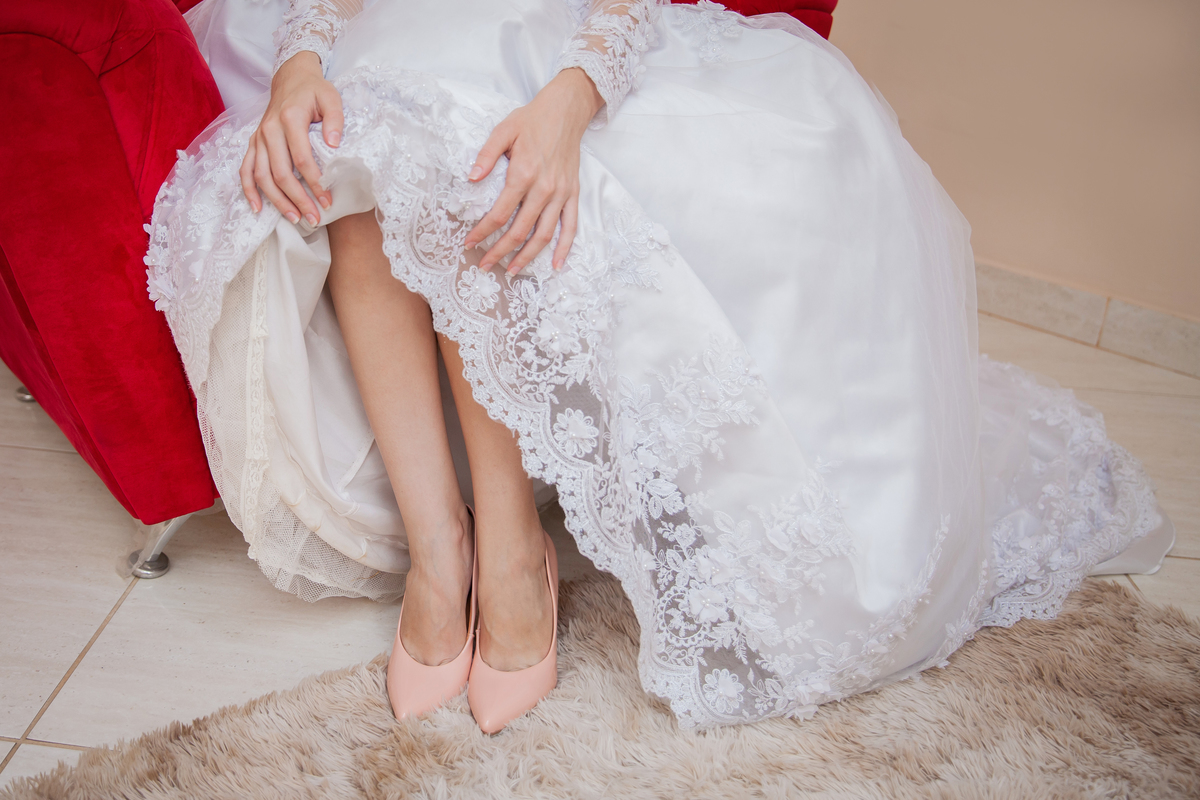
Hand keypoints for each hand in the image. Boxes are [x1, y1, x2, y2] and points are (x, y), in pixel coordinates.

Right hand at [239, 52, 343, 225]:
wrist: (291, 79)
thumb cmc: (314, 91)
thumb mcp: (331, 98)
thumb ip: (335, 120)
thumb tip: (335, 145)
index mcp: (290, 118)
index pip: (302, 159)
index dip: (314, 183)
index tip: (327, 201)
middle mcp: (269, 130)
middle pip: (281, 172)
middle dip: (298, 199)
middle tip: (314, 218)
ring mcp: (258, 137)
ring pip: (262, 175)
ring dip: (277, 200)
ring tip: (295, 219)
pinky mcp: (253, 143)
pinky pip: (245, 169)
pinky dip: (248, 189)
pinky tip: (257, 208)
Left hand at [463, 68, 603, 274]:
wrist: (567, 110)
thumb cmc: (533, 119)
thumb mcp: (504, 130)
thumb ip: (486, 155)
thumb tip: (471, 178)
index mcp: (523, 174)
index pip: (499, 214)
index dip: (482, 232)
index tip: (469, 243)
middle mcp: (544, 189)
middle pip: (519, 230)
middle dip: (500, 252)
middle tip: (485, 265)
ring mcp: (561, 194)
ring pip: (544, 235)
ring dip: (528, 256)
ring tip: (512, 270)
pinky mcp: (573, 194)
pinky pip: (570, 226)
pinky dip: (564, 248)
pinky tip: (555, 265)